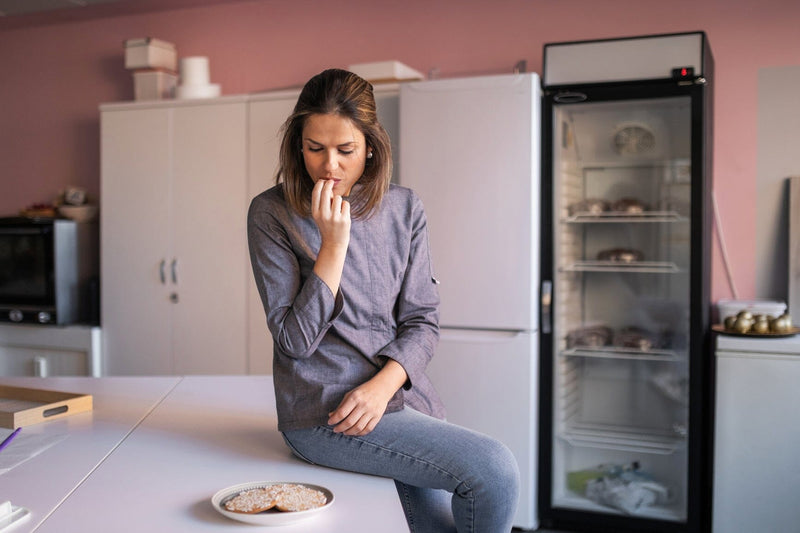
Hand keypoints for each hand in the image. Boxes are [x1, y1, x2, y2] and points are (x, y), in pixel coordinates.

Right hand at [311, 179, 349, 293]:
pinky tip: (343, 214)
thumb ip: (322, 202)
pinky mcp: (344, 220)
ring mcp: (334, 218)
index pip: (316, 193)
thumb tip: (328, 186)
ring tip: (337, 209)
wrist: (334, 242)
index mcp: (315, 213)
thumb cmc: (327, 225)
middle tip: (331, 182)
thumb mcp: (320, 215)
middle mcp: (323, 215)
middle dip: (329, 184)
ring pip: (338, 198)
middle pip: (326, 192)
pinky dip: (345, 207)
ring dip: (339, 200)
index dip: (320, 184)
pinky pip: (346, 204)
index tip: (324, 180)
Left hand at [328, 360, 407, 435]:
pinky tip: (354, 432)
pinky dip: (360, 433)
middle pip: (349, 422)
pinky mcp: (377, 417)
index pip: (342, 412)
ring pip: (358, 427)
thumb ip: (341, 405)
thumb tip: (331, 416)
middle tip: (335, 430)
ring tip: (344, 432)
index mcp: (355, 398)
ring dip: (349, 432)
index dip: (334, 420)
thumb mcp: (350, 394)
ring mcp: (371, 411)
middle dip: (340, 428)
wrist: (381, 388)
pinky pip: (368, 429)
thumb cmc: (363, 391)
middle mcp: (363, 405)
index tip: (330, 422)